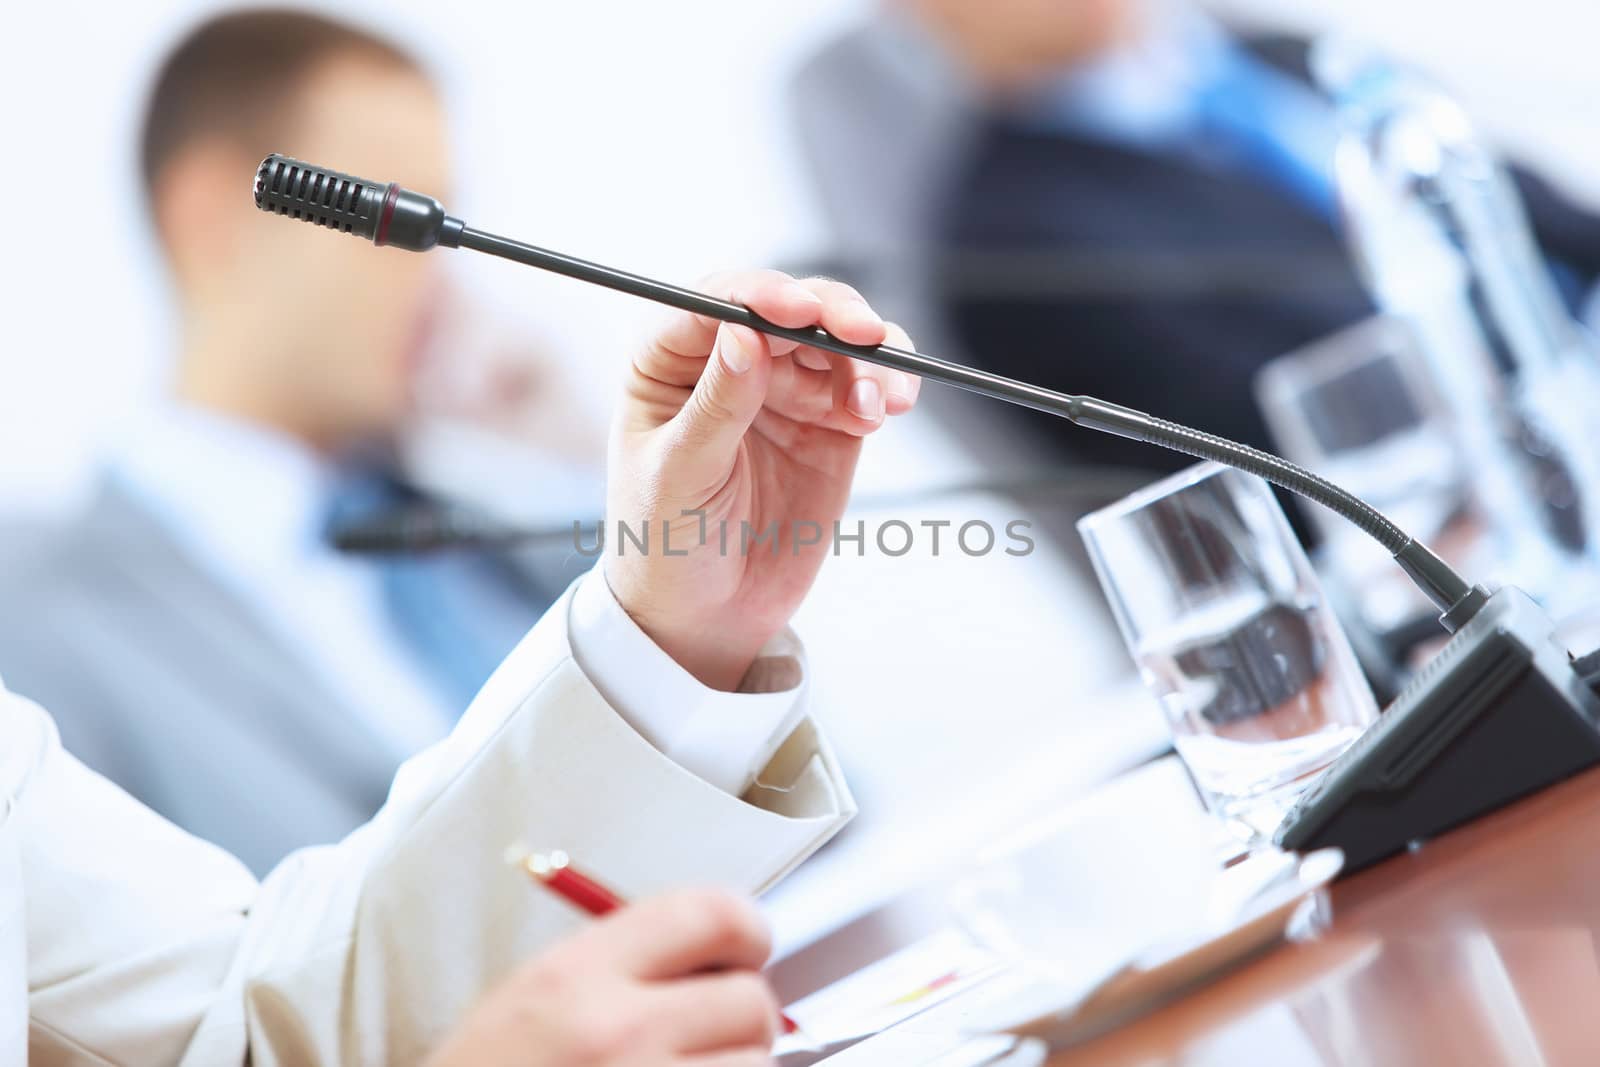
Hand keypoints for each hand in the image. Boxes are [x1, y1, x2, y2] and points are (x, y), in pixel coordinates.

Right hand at [425, 889, 779, 1066]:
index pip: (711, 914)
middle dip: (741, 1016)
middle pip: (749, 1000)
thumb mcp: (532, 999)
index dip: (746, 930)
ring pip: (755, 1065)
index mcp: (576, 975)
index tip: (746, 949)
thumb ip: (623, 964)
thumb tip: (719, 955)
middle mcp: (616, 1033)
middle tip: (709, 1033)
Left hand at [606, 270, 919, 689]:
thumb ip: (715, 406)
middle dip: (831, 315)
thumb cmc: (665, 543)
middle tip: (865, 337)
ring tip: (880, 401)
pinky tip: (888, 407)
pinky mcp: (828, 425)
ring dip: (868, 357)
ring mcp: (782, 390)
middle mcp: (727, 362)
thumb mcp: (679, 476)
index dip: (758, 296)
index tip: (796, 309)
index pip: (713, 304)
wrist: (706, 618)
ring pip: (835, 340)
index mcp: (667, 362)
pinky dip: (886, 385)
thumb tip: (744, 334)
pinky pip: (864, 386)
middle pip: (786, 309)